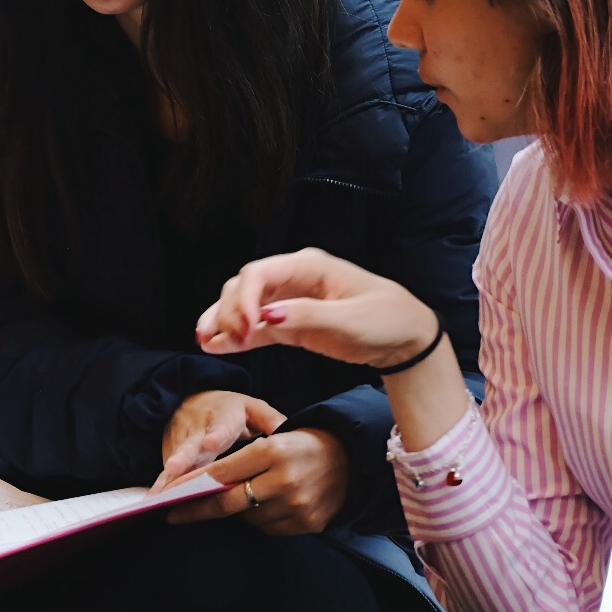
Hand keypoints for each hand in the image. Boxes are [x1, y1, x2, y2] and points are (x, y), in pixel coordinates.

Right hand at [154, 390, 284, 490]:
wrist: (192, 401)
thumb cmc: (230, 411)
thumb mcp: (252, 408)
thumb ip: (270, 420)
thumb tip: (289, 432)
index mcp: (223, 417)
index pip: (221, 426)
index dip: (217, 435)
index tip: (213, 443)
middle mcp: (198, 429)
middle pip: (191, 444)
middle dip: (182, 456)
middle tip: (176, 467)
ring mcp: (181, 443)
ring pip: (175, 462)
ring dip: (167, 478)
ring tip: (159, 494)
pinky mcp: (171, 456)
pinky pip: (166, 474)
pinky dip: (160, 487)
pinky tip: (153, 501)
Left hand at [167, 429, 350, 534]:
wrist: (352, 460)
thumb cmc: (305, 445)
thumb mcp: (275, 438)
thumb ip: (243, 459)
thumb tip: (203, 483)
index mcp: (274, 451)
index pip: (223, 472)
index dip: (193, 484)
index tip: (172, 495)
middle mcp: (284, 480)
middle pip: (229, 502)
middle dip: (198, 510)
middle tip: (174, 515)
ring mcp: (296, 505)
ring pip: (248, 517)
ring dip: (238, 511)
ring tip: (245, 496)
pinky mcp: (307, 524)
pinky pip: (269, 528)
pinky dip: (260, 519)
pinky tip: (268, 505)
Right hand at [195, 248, 438, 369]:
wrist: (406, 339)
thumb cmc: (387, 320)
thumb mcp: (351, 320)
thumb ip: (308, 316)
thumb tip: (270, 315)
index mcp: (308, 266)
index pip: (259, 273)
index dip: (243, 297)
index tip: (242, 326)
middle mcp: (293, 279)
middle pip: (244, 286)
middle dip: (229, 310)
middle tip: (230, 339)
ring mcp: (290, 301)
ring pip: (244, 305)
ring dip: (223, 321)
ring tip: (204, 340)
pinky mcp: (292, 324)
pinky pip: (257, 327)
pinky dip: (237, 336)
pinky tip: (216, 346)